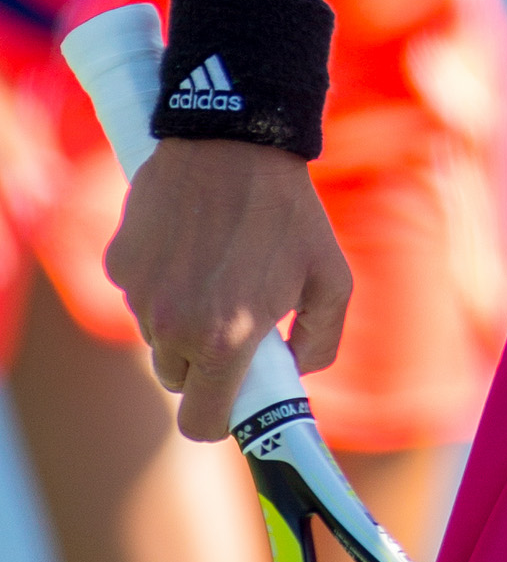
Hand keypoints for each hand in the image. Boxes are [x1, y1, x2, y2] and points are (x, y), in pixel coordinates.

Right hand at [106, 139, 351, 440]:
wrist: (235, 138)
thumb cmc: (289, 209)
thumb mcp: (331, 277)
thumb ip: (322, 339)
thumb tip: (298, 370)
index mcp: (224, 339)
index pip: (201, 422)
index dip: (219, 416)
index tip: (233, 395)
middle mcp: (173, 326)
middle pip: (177, 378)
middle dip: (203, 360)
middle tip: (232, 316)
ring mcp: (139, 294)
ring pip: (155, 334)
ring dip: (180, 318)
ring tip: (215, 266)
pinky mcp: (119, 262)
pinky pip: (137, 292)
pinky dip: (159, 280)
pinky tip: (188, 242)